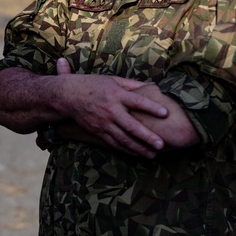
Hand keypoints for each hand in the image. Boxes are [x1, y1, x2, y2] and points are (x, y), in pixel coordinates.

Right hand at [49, 57, 167, 157]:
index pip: (137, 102)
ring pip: (123, 139)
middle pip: (131, 125)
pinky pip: (114, 143)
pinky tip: (137, 154)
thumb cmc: (94, 85)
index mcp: (116, 94)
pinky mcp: (98, 131)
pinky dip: (126, 150)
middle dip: (147, 136)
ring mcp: (103, 123)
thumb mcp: (113, 80)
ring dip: (139, 148)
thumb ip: (133, 85)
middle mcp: (110, 110)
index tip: (166, 113)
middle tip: (161, 144)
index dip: (151, 107)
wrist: (69, 96)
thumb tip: (153, 86)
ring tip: (153, 154)